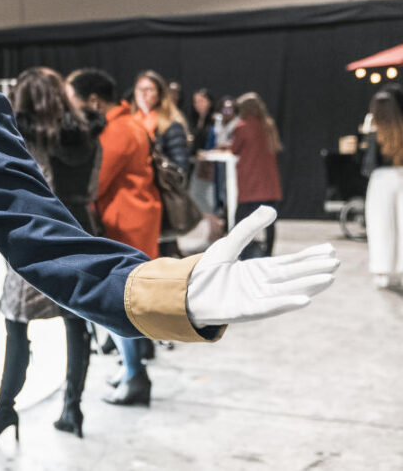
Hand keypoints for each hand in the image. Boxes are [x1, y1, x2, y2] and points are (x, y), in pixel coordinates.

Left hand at [187, 206, 338, 326]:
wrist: (183, 290)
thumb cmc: (206, 270)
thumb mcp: (229, 243)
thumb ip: (248, 228)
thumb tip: (271, 209)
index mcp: (260, 271)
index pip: (291, 263)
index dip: (310, 257)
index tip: (330, 251)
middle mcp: (262, 286)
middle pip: (294, 276)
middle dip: (314, 270)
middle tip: (336, 262)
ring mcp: (256, 299)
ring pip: (287, 291)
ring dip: (308, 286)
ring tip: (329, 278)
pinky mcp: (245, 311)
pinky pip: (270, 308)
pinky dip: (286, 303)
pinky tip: (305, 299)